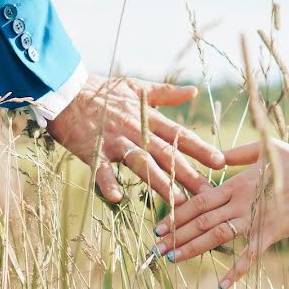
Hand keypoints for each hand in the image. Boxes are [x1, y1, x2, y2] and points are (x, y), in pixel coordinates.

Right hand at [47, 74, 225, 204]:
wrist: (67, 90)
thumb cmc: (102, 90)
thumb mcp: (138, 87)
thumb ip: (167, 93)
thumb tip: (194, 91)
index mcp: (148, 117)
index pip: (180, 135)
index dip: (201, 149)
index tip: (221, 162)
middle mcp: (135, 131)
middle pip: (167, 154)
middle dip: (189, 173)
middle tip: (209, 192)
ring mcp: (114, 141)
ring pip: (141, 163)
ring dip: (159, 182)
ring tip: (177, 201)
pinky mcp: (92, 150)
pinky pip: (101, 169)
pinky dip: (108, 182)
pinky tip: (117, 197)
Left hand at [150, 139, 288, 288]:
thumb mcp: (264, 149)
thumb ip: (237, 155)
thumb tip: (216, 157)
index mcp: (237, 183)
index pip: (199, 200)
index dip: (177, 214)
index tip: (159, 226)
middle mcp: (240, 201)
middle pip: (201, 220)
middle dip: (176, 235)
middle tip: (155, 248)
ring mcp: (255, 218)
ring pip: (216, 235)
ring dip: (193, 248)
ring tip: (173, 259)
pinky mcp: (272, 232)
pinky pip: (250, 254)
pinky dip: (236, 270)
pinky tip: (222, 285)